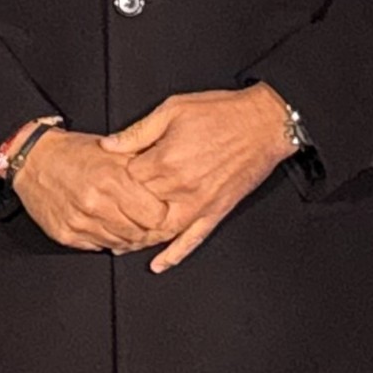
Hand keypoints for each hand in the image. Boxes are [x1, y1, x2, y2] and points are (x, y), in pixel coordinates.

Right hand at [10, 129, 171, 253]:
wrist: (32, 159)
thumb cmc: (72, 153)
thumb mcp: (112, 151)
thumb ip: (141, 168)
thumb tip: (168, 186)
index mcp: (112, 179)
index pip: (155, 215)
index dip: (164, 215)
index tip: (164, 212)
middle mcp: (95, 203)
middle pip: (140, 233)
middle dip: (150, 230)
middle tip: (151, 224)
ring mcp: (79, 222)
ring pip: (121, 244)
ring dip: (130, 238)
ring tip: (132, 226)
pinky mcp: (66, 234)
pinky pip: (99, 247)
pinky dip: (109, 240)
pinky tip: (111, 228)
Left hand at [111, 84, 298, 273]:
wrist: (264, 123)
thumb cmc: (223, 113)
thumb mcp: (173, 109)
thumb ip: (138, 132)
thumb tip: (108, 146)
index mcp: (166, 160)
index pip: (126, 179)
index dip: (113, 177)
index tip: (107, 176)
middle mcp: (180, 187)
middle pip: (138, 207)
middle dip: (122, 209)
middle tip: (107, 211)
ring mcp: (198, 204)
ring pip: (161, 231)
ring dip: (139, 239)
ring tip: (120, 243)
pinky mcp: (215, 212)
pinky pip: (192, 240)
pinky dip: (174, 254)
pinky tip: (158, 264)